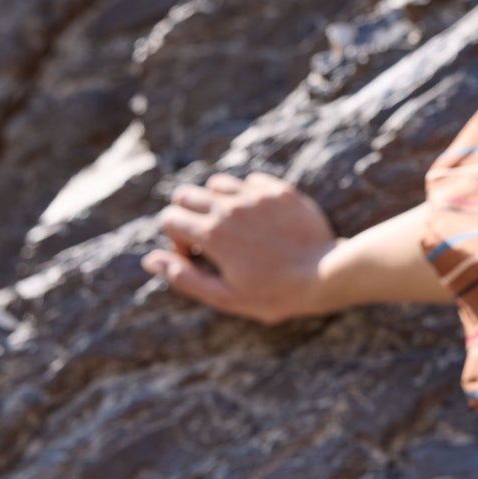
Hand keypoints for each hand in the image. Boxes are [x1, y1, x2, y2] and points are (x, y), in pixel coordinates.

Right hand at [142, 172, 338, 323]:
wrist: (327, 274)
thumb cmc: (275, 294)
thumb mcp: (225, 297)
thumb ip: (184, 277)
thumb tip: (150, 259)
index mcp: (212, 233)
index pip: (169, 218)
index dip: (177, 240)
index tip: (198, 257)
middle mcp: (229, 207)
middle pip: (186, 194)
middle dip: (188, 215)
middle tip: (210, 240)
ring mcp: (255, 196)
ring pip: (217, 183)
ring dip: (216, 202)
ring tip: (235, 228)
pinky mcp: (279, 191)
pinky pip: (250, 181)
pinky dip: (247, 196)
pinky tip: (261, 219)